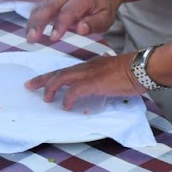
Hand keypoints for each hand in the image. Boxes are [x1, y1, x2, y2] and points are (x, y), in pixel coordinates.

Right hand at [25, 0, 117, 44]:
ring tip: (29, 38)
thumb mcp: (106, 17)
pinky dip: (32, 22)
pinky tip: (30, 33)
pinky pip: (38, 10)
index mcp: (81, 0)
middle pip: (48, 7)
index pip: (68, 11)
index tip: (53, 38)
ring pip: (40, 8)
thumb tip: (80, 29)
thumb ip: (94, 24)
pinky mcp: (50, 4)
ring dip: (32, 23)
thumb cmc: (102, 8)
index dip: (60, 24)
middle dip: (38, 23)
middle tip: (32, 39)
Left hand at [27, 53, 144, 108]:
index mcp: (90, 65)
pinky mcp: (93, 83)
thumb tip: (103, 83)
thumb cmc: (133, 70)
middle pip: (58, 72)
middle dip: (42, 80)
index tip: (42, 81)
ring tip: (46, 99)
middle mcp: (85, 67)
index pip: (66, 69)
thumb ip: (104, 76)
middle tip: (29, 86)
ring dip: (50, 88)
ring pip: (61, 78)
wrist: (142, 67)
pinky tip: (66, 106)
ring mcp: (88, 74)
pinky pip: (74, 91)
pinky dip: (67, 98)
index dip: (53, 76)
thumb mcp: (113, 71)